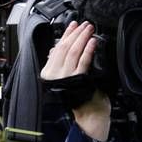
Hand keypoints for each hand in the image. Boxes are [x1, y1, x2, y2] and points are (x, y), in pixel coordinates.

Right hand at [44, 22, 110, 141]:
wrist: (86, 117)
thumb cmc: (80, 100)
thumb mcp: (67, 80)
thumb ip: (61, 65)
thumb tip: (57, 50)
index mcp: (49, 73)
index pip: (56, 48)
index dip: (66, 35)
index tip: (73, 25)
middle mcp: (55, 74)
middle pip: (65, 48)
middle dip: (76, 34)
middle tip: (85, 24)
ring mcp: (65, 77)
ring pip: (73, 52)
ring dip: (82, 38)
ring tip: (90, 29)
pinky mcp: (77, 80)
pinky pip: (83, 62)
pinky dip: (88, 50)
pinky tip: (92, 42)